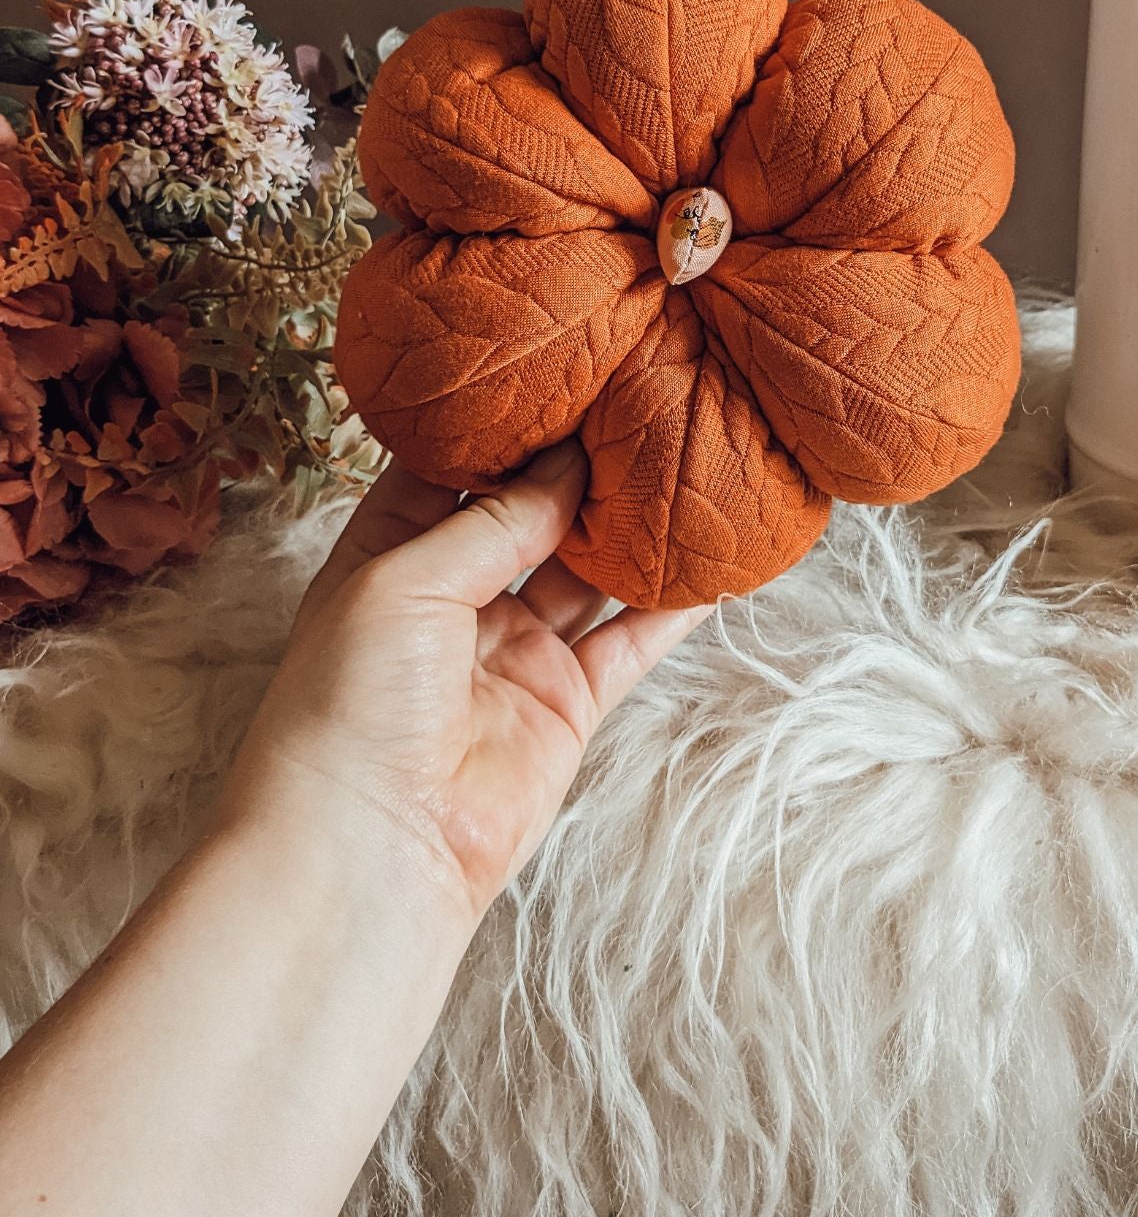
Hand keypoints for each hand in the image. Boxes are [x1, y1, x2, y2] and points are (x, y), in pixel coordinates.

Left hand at [220, 439, 709, 932]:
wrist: (367, 851)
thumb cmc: (346, 707)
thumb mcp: (403, 581)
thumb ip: (494, 520)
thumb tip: (568, 464)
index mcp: (390, 555)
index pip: (453, 467)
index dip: (505, 421)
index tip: (563, 364)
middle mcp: (453, 597)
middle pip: (529, 511)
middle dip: (577, 463)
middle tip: (639, 399)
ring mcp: (512, 650)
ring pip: (586, 570)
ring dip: (629, 524)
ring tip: (685, 458)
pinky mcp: (563, 703)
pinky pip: (629, 642)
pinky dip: (671, 607)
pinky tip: (712, 562)